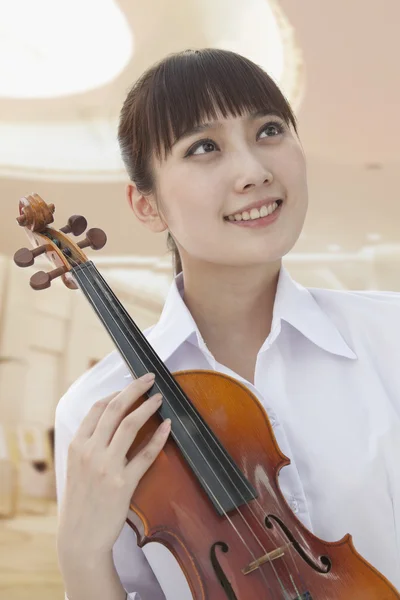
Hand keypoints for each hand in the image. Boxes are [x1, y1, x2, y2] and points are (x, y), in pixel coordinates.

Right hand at [57, 373, 170, 564]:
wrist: (80, 537)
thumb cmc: (80, 501)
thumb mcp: (75, 466)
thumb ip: (88, 443)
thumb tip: (107, 422)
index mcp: (77, 445)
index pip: (98, 408)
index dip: (117, 392)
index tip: (130, 385)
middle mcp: (90, 451)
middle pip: (115, 408)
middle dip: (134, 388)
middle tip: (149, 377)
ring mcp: (107, 466)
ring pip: (130, 424)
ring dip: (148, 406)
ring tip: (160, 397)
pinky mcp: (124, 483)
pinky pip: (146, 454)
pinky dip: (159, 437)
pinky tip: (168, 426)